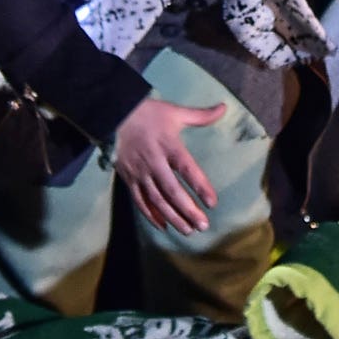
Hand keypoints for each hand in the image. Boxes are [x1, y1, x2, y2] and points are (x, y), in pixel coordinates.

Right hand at [114, 94, 226, 234]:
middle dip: (187, 210)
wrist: (114, 115)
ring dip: (172, 217)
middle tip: (202, 226)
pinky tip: (163, 226)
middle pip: (171, 190)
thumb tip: (224, 107)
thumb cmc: (148, 113)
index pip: (187, 169)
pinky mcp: (128, 178)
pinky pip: (139, 200)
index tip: (212, 203)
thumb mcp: (175, 112)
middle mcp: (154, 162)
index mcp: (169, 146)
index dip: (200, 186)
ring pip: (156, 200)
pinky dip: (150, 215)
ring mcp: (140, 173)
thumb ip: (201, 115)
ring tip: (187, 230)